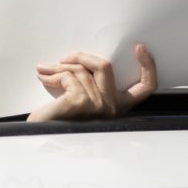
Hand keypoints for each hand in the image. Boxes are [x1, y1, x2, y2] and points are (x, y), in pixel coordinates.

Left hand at [27, 43, 157, 122]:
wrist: (39, 139)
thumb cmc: (57, 125)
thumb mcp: (82, 105)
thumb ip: (91, 88)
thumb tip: (82, 63)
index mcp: (117, 108)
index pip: (145, 88)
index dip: (148, 66)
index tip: (139, 48)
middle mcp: (112, 108)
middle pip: (105, 66)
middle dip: (82, 56)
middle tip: (64, 58)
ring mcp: (98, 105)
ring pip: (81, 70)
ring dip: (58, 67)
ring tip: (44, 70)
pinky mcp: (80, 102)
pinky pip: (68, 76)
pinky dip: (53, 74)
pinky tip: (43, 77)